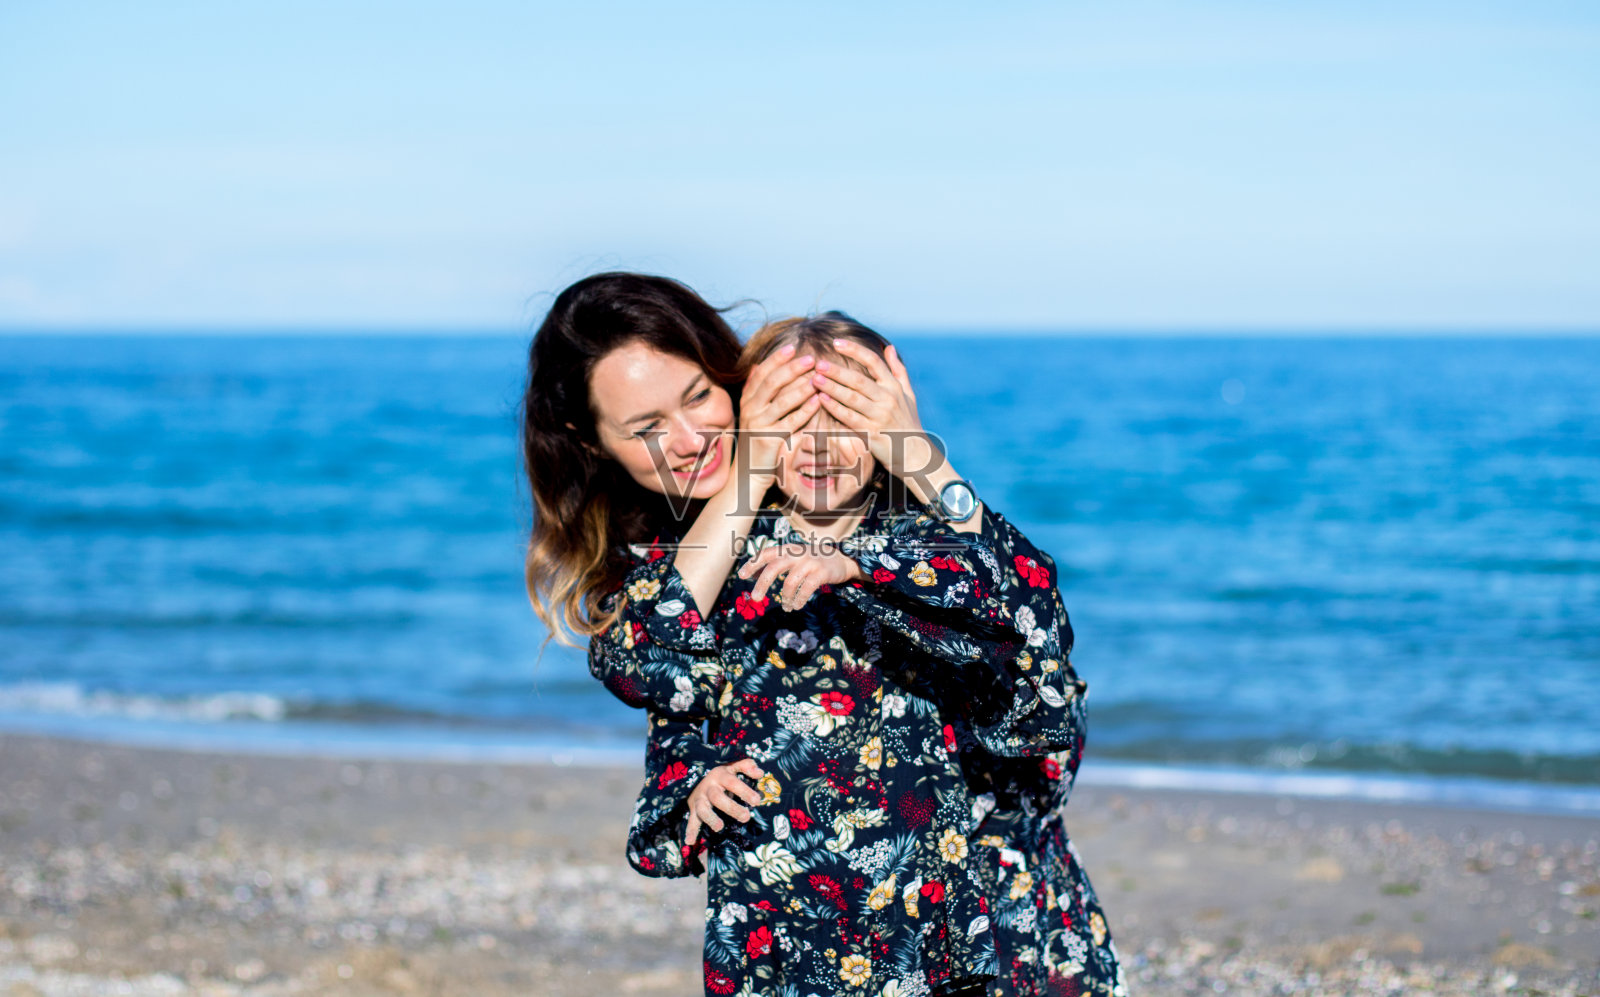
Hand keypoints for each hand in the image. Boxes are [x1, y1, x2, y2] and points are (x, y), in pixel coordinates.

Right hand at [685, 758, 765, 845]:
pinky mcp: (694, 809)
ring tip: (720, 828)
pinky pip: (691, 820)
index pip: (732, 782)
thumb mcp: (734, 767)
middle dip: (731, 808)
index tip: (757, 801)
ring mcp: (700, 799)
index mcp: (720, 775)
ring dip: (710, 818)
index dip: (744, 791)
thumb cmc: (723, 775)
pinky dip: (690, 831)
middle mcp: (709, 787)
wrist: (698, 778)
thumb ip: (747, 766)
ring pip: (703, 809)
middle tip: (746, 817)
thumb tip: (760, 773)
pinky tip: (690, 841)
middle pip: (717, 798)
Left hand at [738, 542, 866, 612]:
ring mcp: (810, 562)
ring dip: (785, 598)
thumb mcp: (793, 557)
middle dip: (763, 584)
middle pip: (775, 567)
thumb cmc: (810, 560)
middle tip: (755, 598)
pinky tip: (796, 606)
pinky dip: (799, 599)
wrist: (841, 558)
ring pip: (790, 582)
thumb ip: (776, 563)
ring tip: (786, 607)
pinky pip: (807, 588)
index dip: (753, 564)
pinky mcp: (822, 572)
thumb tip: (754, 575)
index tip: (741, 576)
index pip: (766, 553)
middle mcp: (797, 553)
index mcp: (788, 549)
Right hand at [740, 344, 820, 481]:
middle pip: (772, 383)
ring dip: (802, 387)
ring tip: (818, 378)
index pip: (761, 373)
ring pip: (782, 401)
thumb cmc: (757, 437)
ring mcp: (759, 424)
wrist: (749, 470)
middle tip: (811, 359)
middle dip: (792, 369)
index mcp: (747, 399)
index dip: (777, 359)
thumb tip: (757, 364)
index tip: (792, 347)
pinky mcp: (770, 439)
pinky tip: (818, 401)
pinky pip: (791, 421)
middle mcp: (750, 409)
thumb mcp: (752, 411)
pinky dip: (805, 410)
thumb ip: (755, 389)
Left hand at [812, 341, 932, 476]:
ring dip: (832, 388)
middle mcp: (888, 399)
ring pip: (852, 398)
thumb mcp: (908, 394)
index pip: (873, 362)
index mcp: (894, 387)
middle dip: (837, 371)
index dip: (855, 350)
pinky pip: (850, 418)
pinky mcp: (872, 433)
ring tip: (815, 379)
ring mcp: (880, 416)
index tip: (837, 342)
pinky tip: (821, 400)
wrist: (915, 454)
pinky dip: (835, 408)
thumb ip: (898, 370)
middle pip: (859, 380)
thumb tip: (889, 347)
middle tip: (818, 363)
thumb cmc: (908, 422)